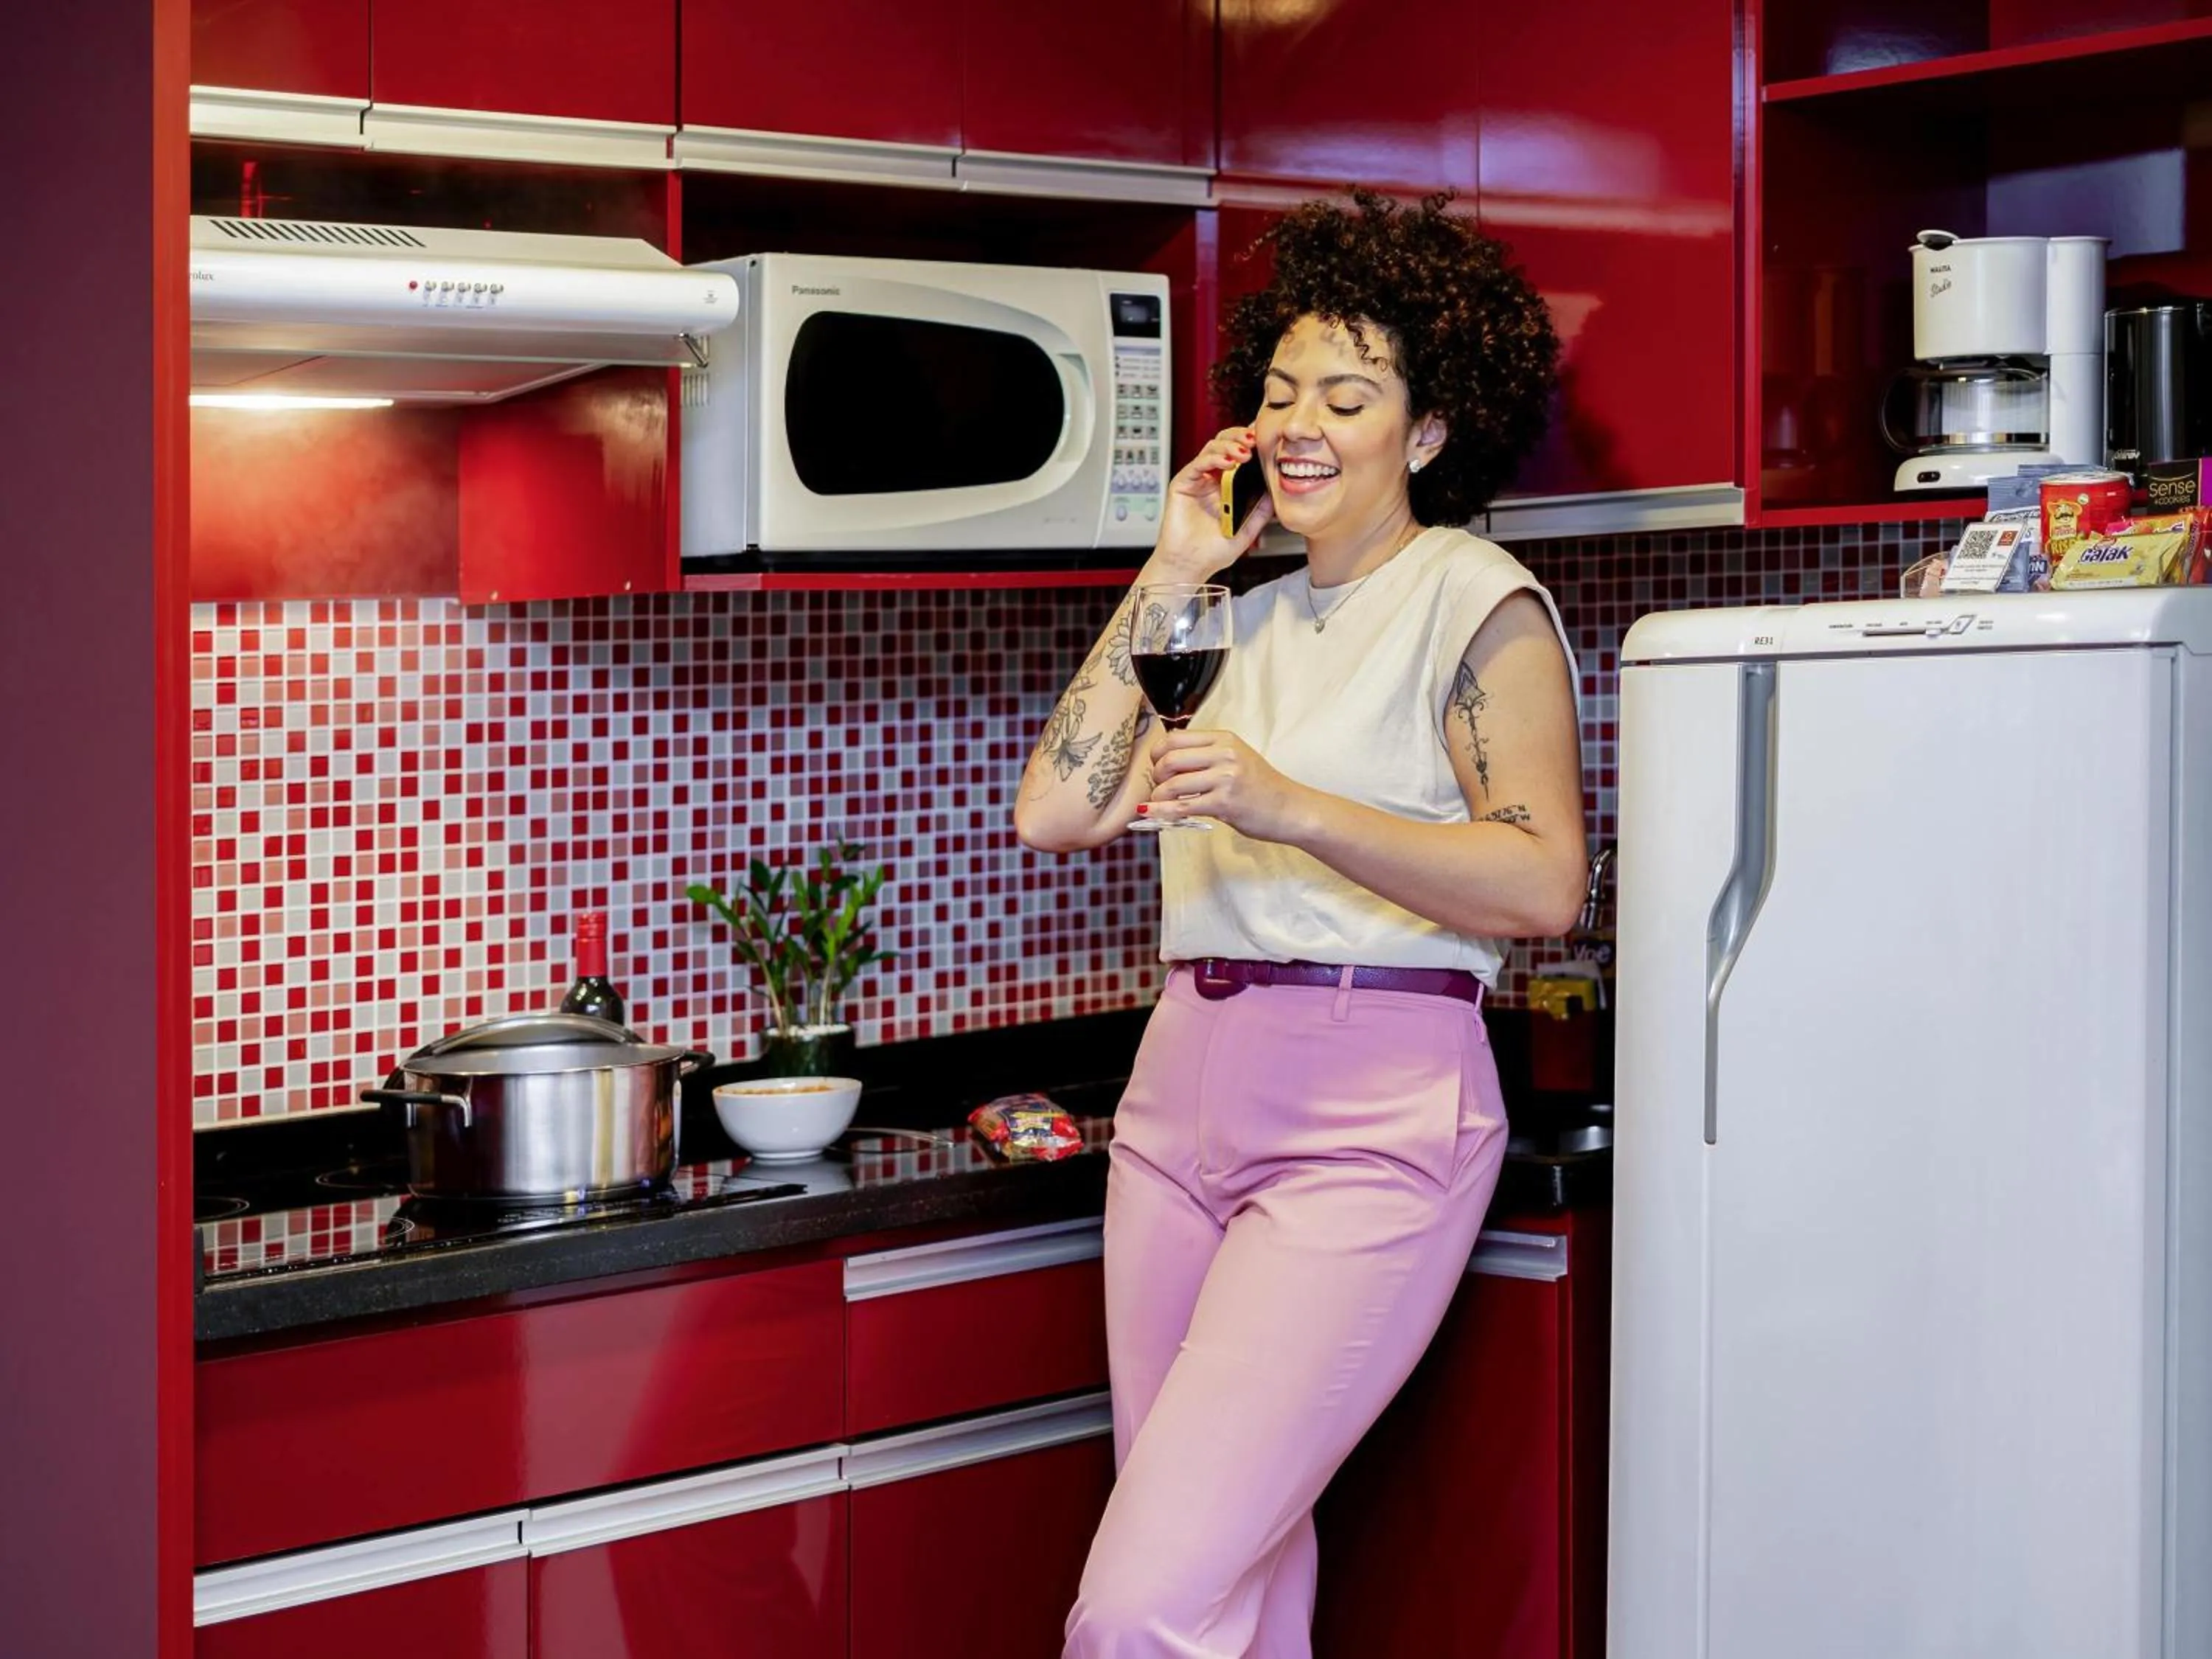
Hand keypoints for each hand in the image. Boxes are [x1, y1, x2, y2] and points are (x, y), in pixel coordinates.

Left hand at [1141, 727, 1309, 842]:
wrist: (1290, 809)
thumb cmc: (1262, 787)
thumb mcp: (1236, 759)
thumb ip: (1207, 757)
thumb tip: (1169, 764)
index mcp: (1224, 739)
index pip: (1176, 737)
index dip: (1158, 752)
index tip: (1157, 765)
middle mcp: (1224, 755)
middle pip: (1170, 758)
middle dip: (1156, 775)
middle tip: (1160, 786)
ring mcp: (1225, 778)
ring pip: (1173, 784)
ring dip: (1159, 796)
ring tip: (1161, 802)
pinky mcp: (1224, 803)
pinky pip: (1183, 807)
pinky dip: (1162, 812)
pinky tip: (1152, 814)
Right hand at [1145, 427, 1275, 584]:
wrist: (1190, 566)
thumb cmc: (1213, 552)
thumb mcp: (1247, 530)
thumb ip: (1261, 511)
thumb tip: (1277, 491)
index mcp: (1228, 486)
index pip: (1240, 454)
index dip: (1252, 443)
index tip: (1268, 438)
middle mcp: (1212, 479)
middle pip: (1225, 443)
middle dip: (1241, 436)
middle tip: (1256, 439)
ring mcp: (1197, 480)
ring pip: (1212, 448)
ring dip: (1230, 445)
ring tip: (1245, 452)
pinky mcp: (1183, 483)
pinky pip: (1198, 463)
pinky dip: (1213, 458)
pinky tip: (1228, 462)